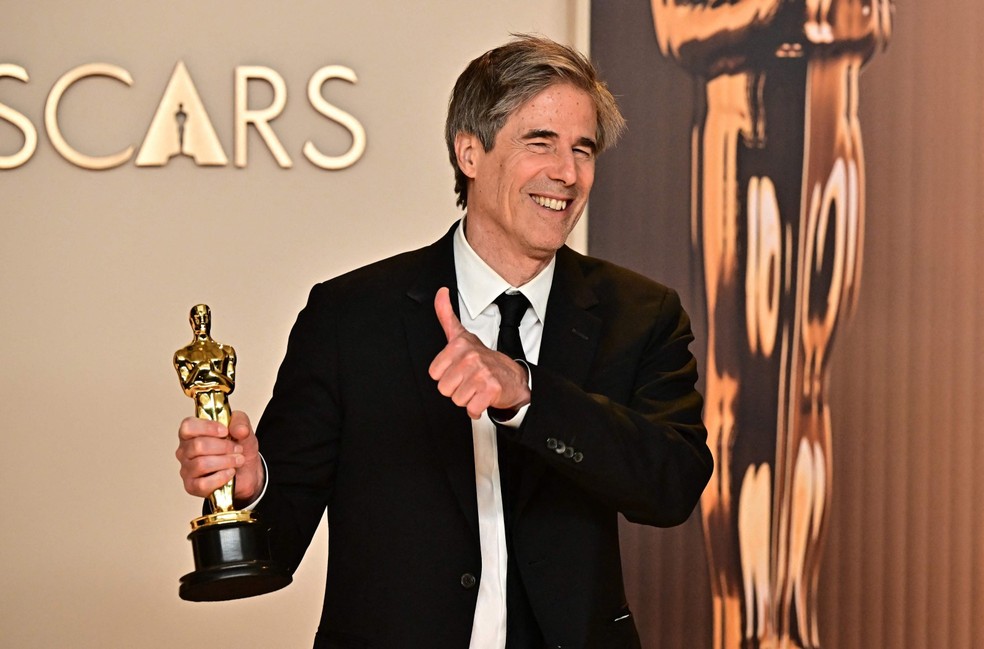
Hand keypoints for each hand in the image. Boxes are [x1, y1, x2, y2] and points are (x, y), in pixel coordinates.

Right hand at [175, 410, 263, 504]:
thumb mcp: (243, 429)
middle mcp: (185, 451)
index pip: (188, 426)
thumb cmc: (238, 449)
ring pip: (201, 464)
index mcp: (192, 433)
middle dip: (223, 447)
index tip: (225, 431)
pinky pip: (203, 484)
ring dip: (225, 461)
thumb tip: (239, 430)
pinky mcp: (192, 487)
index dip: (207, 427)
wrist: (247, 472)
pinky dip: (221, 477)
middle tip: (238, 449)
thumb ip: (241, 422)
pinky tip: (230, 473)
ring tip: (238, 460)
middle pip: (197, 445)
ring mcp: (187, 470)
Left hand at [428, 287, 530, 418]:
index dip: (446, 376)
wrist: (513, 377)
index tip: (458, 370)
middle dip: (456, 389)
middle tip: (469, 381)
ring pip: (457, 399)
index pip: (434, 374)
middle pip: (444, 388)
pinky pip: (472, 409)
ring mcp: (482, 373)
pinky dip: (477, 409)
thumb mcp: (462, 335)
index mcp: (459, 345)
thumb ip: (446, 315)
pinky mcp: (491, 389)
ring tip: (476, 388)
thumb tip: (440, 293)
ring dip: (467, 399)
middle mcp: (470, 357)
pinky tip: (483, 398)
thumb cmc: (484, 359)